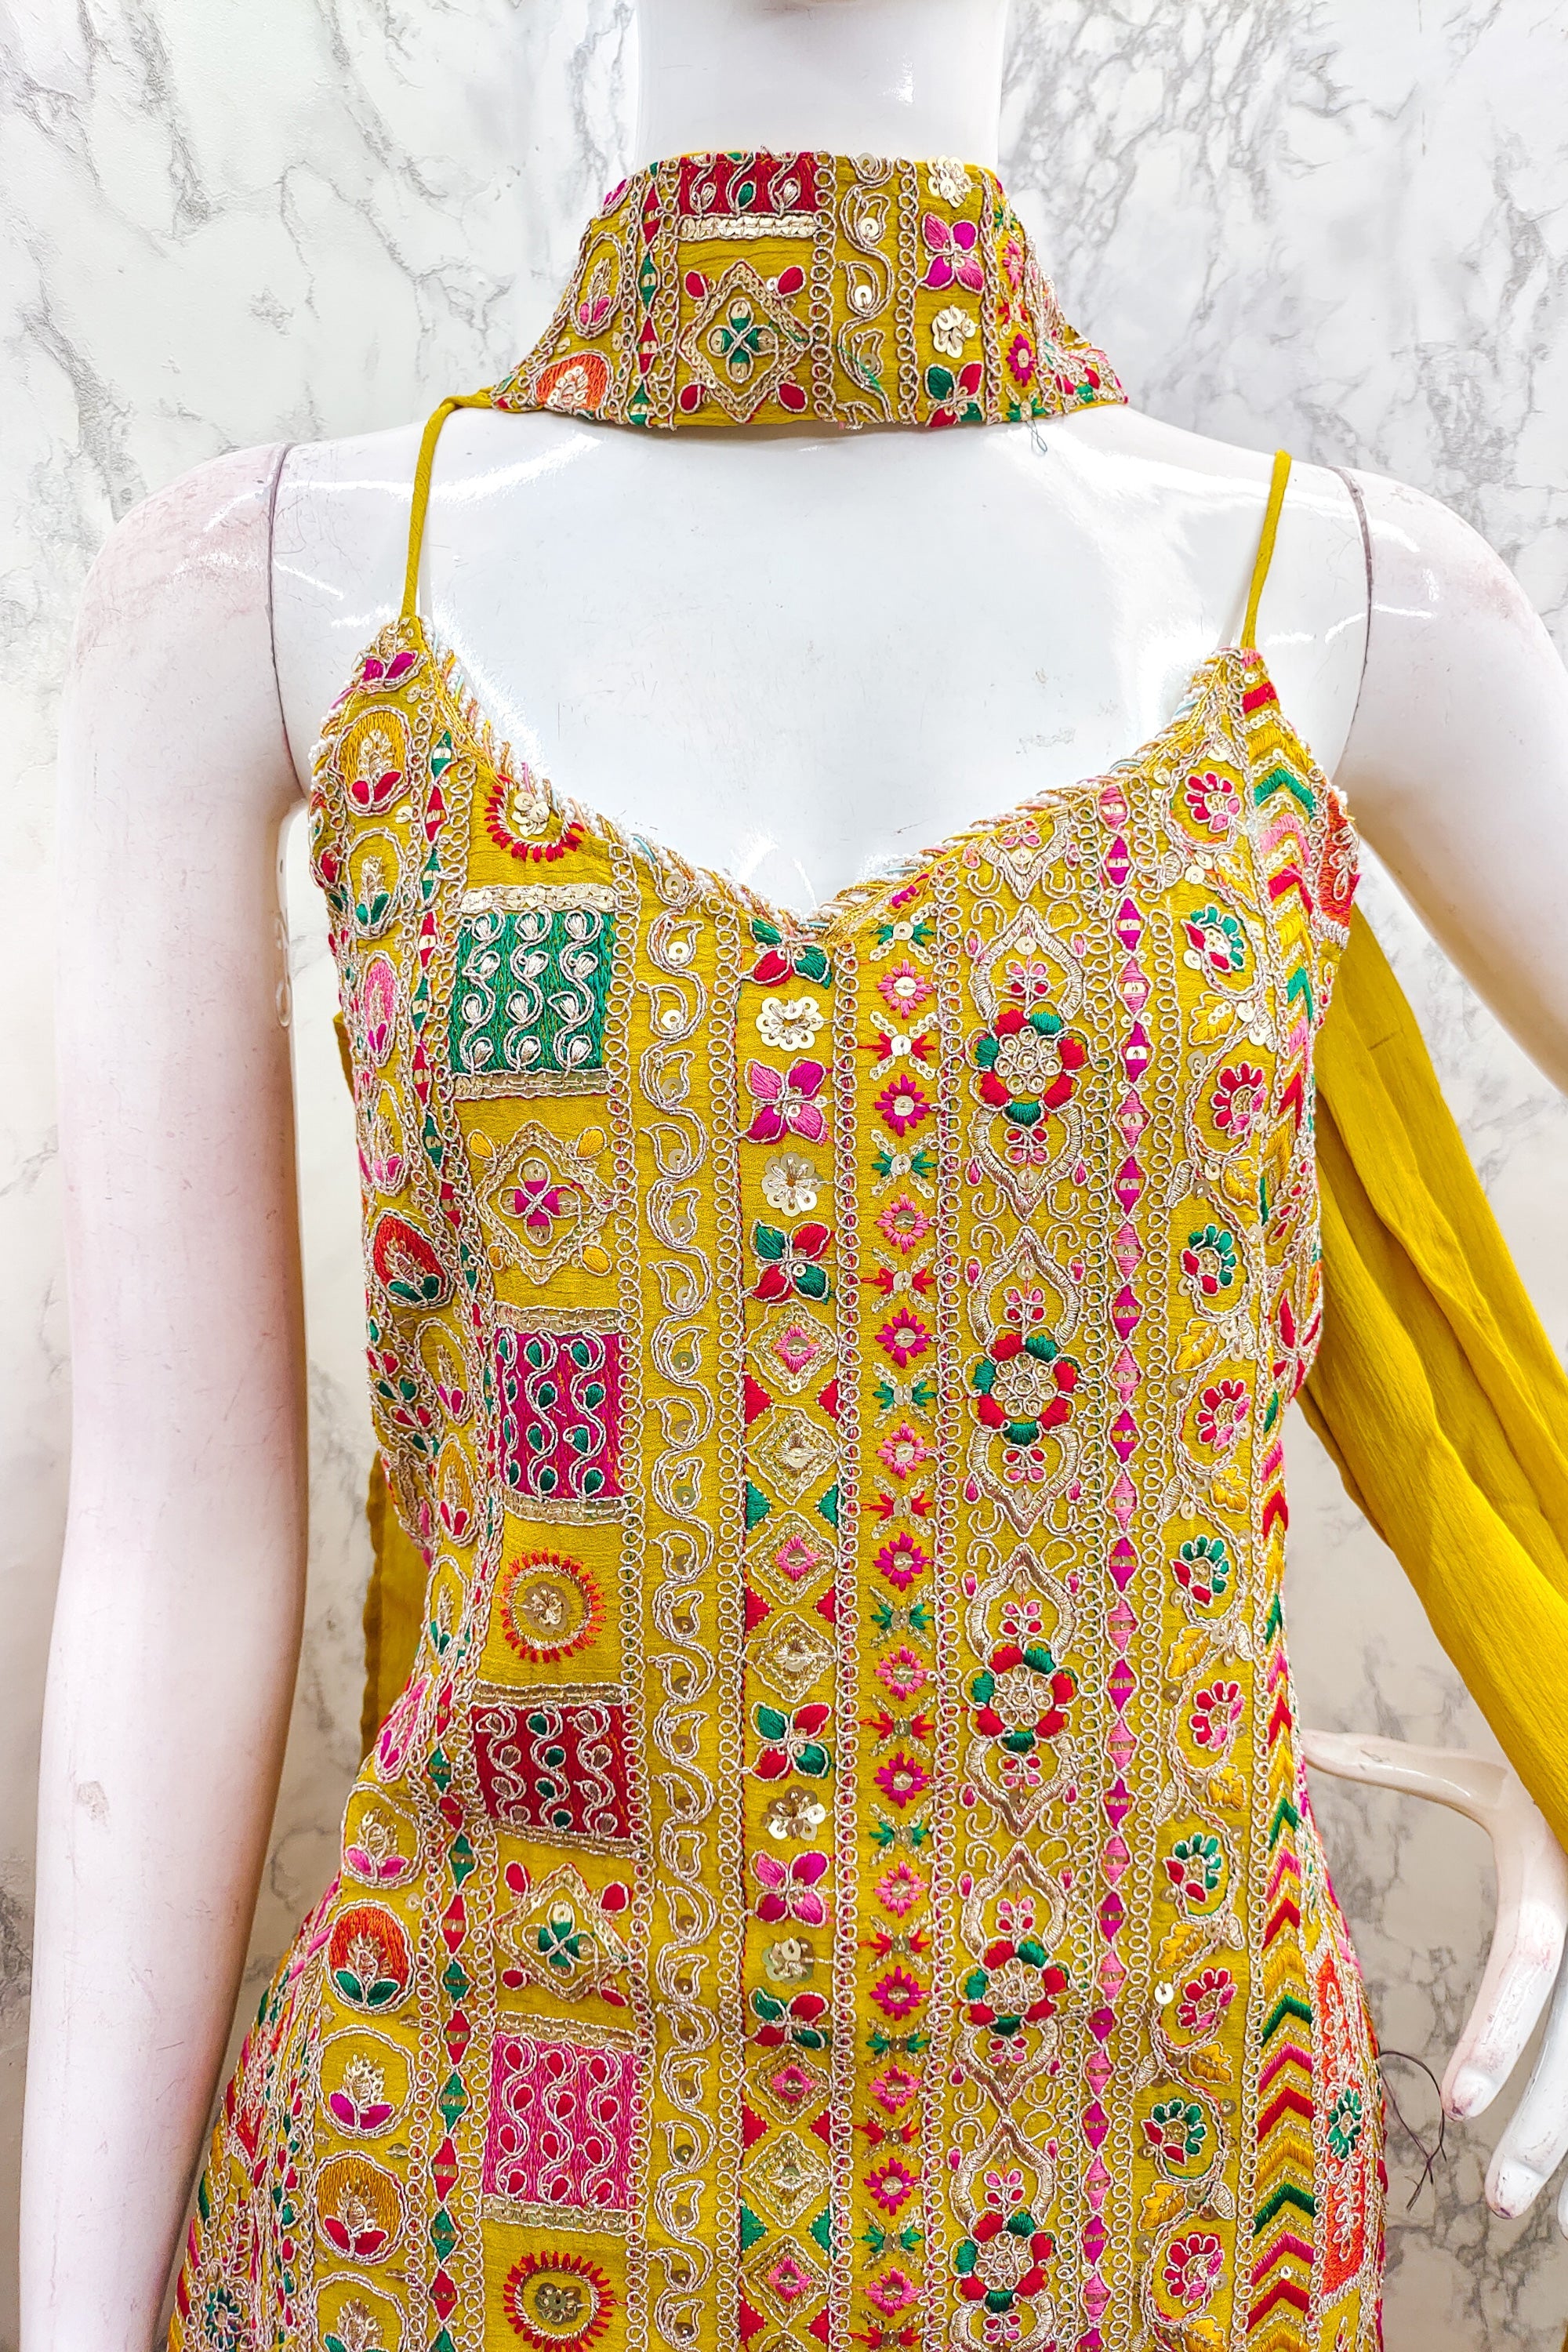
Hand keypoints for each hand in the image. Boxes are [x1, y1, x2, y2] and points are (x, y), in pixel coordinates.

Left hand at [1303, 1730, 1567, 2228]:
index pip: (1528, 1964)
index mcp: (1551, 1882)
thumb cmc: (1548, 1773)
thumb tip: (1298, 1738)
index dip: (1498, 2034)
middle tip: (1498, 2204)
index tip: (1458, 2104)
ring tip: (1537, 2227)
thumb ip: (1393, 1765)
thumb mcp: (1484, 1771)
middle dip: (1542, 2133)